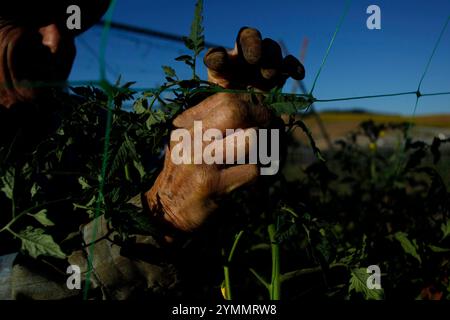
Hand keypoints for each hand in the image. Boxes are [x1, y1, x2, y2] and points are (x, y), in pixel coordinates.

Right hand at [145, 27, 303, 234]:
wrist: (165, 214)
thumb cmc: (185, 178)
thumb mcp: (189, 146)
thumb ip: (212, 128)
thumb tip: (254, 113)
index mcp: (186, 125)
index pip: (225, 99)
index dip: (252, 105)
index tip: (263, 117)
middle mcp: (191, 137)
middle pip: (236, 110)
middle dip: (262, 117)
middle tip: (274, 129)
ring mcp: (200, 159)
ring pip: (249, 138)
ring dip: (264, 148)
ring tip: (264, 156)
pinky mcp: (211, 184)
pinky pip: (252, 170)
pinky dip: (260, 174)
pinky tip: (255, 180)